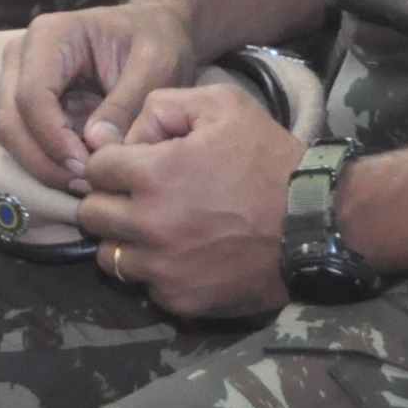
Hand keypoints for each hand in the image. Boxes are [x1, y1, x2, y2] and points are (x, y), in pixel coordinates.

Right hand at [0, 0, 200, 194]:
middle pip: (10, 121)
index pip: (32, 96)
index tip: (88, 167)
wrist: (157, 35)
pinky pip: (25, 144)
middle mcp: (22, 58)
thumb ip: (126, 103)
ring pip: (11, 138)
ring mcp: (19, 83)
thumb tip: (94, 144)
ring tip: (88, 184)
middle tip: (86, 186)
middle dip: (44, 161)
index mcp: (50, 36)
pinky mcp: (28, 108)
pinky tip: (82, 178)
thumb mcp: (156, 66)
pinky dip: (49, 166)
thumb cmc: (157, 43)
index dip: (53, 138)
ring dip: (44, 168)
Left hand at [77, 81, 294, 321]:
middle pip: (91, 215)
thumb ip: (163, 106)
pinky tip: (183, 254)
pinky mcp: (181, 301)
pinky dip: (156, 271)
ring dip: (124, 239)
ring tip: (156, 227)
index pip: (95, 168)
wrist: (316, 223)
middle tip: (138, 195)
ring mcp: (163, 270)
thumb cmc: (269, 159)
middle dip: (108, 199)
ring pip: (109, 256)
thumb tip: (123, 134)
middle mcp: (149, 226)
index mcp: (154, 175)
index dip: (113, 160)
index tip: (134, 162)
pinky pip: (145, 286)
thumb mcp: (223, 106)